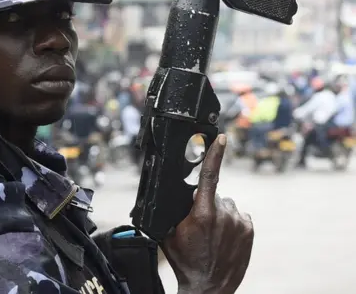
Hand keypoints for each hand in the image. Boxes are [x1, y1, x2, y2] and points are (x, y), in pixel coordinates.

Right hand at [162, 134, 253, 293]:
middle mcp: (223, 215)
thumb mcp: (168, 234)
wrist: (209, 287)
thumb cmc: (184, 261)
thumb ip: (173, 211)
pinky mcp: (248, 229)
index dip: (215, 154)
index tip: (222, 138)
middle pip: (213, 195)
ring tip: (211, 235)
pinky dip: (230, 221)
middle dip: (204, 203)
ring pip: (226, 205)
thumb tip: (175, 195)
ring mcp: (239, 222)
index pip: (209, 176)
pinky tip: (223, 236)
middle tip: (197, 225)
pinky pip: (238, 216)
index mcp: (201, 214)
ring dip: (218, 213)